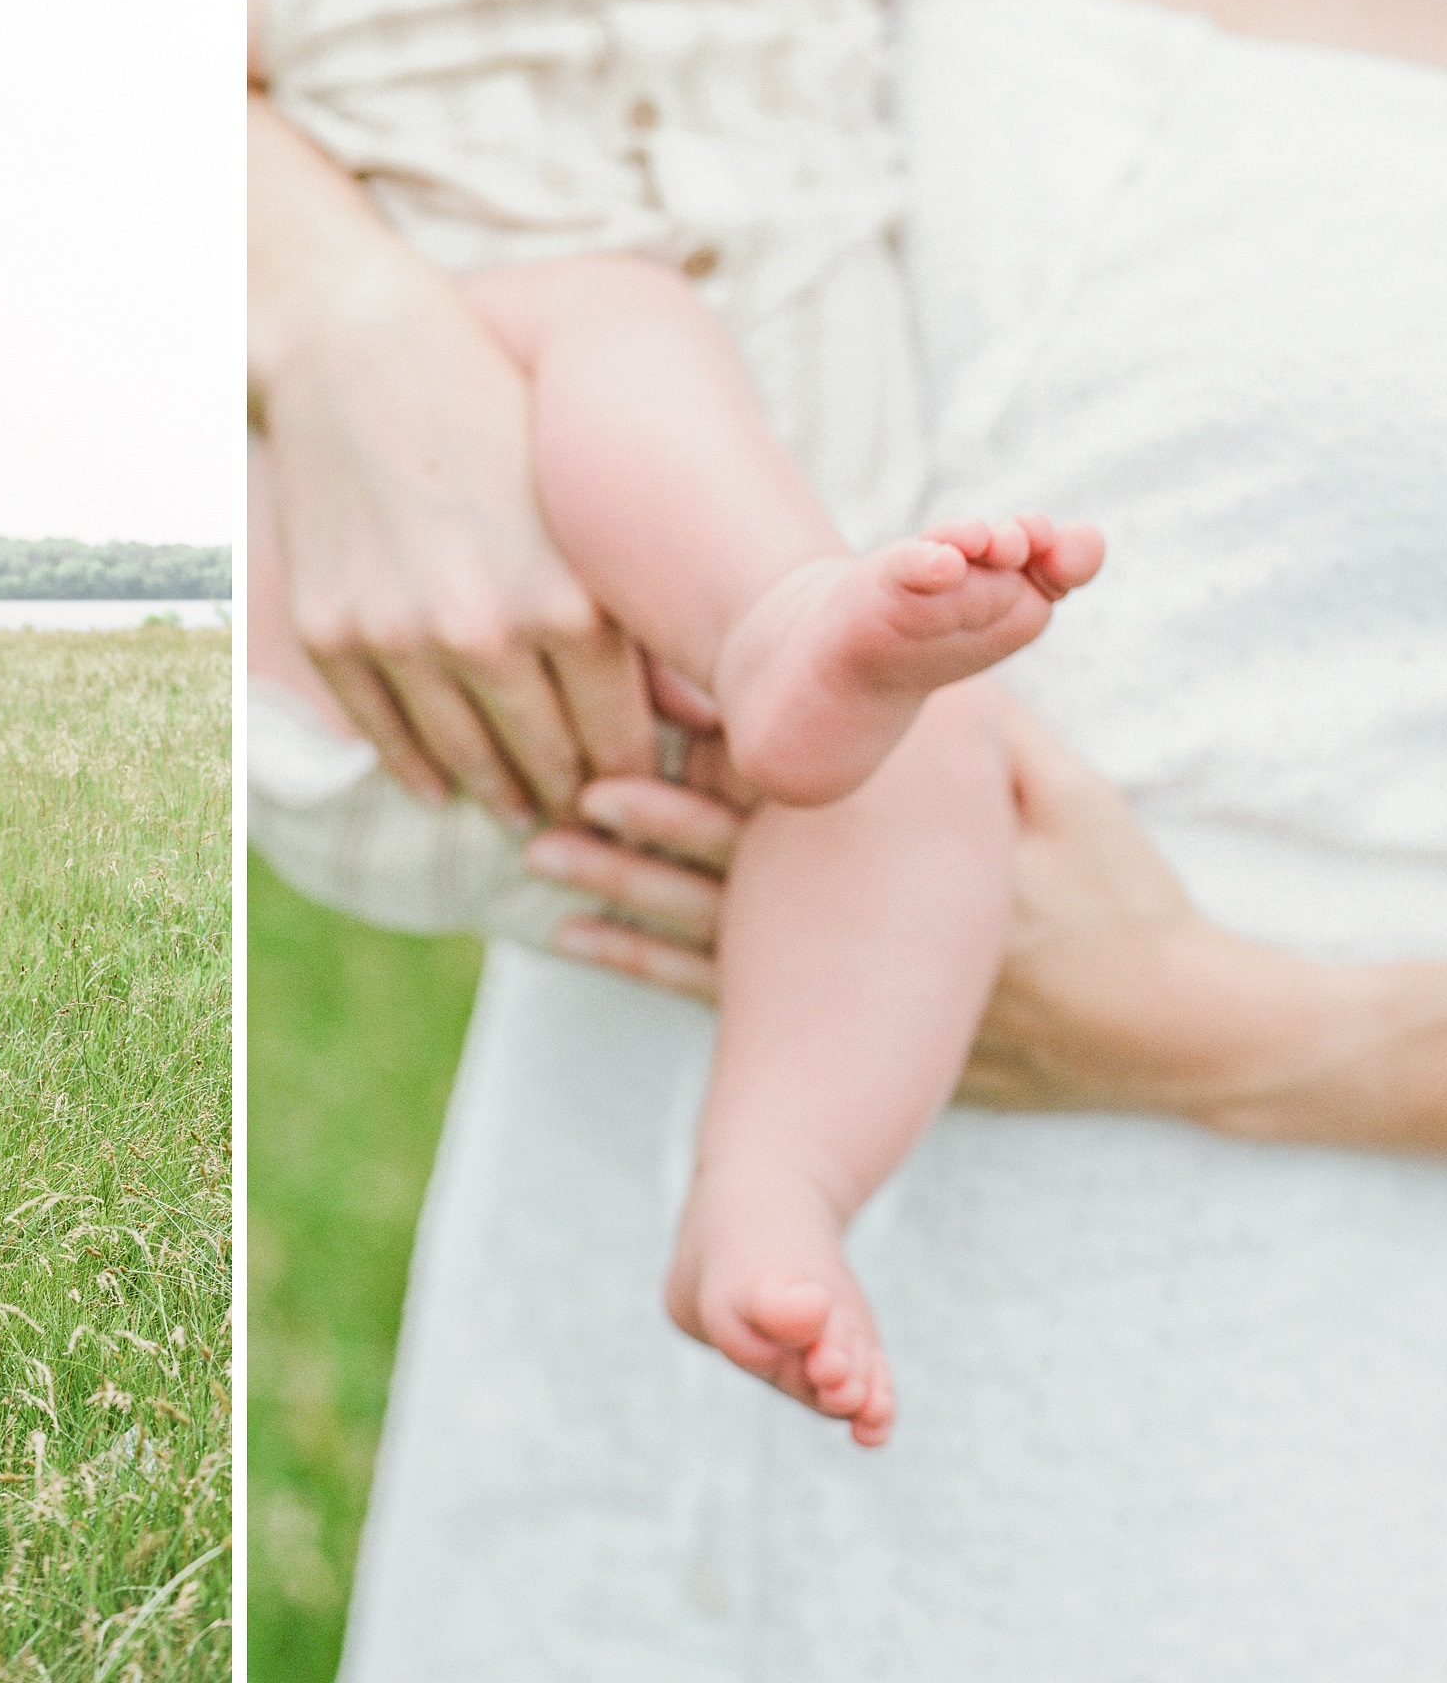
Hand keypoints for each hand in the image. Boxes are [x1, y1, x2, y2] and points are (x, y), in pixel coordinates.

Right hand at [249, 98, 655, 821]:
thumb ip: (637, 617)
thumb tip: (702, 722)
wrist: (362, 356)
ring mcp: (399, 639)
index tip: (649, 791)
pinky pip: (386, 738)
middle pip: (548, 764)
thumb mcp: (585, 505)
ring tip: (522, 807)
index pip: (620, 741)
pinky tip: (444, 786)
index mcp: (570, 601)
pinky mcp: (333, 635)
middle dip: (575, 796)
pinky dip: (421, 773)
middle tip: (591, 817)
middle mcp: (485, 631)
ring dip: (502, 795)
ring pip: (467, 763)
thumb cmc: (500, 417)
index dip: (639, 777)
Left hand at [527, 698, 1279, 1124]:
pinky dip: (641, 960)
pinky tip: (579, 936)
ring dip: (620, 887)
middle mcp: (854, 920)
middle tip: (557, 792)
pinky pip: (713, 992)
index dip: (715, 754)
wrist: (1162, 1037)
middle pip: (725, 863)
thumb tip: (930, 664)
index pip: (789, 798)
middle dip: (641, 824)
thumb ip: (995, 736)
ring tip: (539, 856)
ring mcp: (837, 976)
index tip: (647, 709)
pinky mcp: (834, 1019)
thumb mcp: (1069, 804)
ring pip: (700, 926)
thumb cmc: (1120, 906)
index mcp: (902, 856)